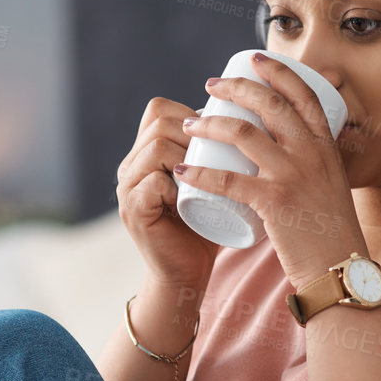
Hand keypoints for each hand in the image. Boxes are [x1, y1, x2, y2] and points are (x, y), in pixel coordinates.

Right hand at [116, 96, 219, 293]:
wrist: (187, 272)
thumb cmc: (207, 225)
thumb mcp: (211, 180)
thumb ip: (216, 152)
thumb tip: (253, 116)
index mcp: (145, 151)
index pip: (159, 109)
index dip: (191, 113)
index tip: (219, 135)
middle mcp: (131, 165)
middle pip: (159, 121)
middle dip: (195, 133)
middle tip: (219, 156)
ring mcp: (128, 187)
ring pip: (157, 147)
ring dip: (188, 157)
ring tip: (208, 176)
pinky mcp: (132, 209)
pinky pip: (153, 182)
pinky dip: (176, 185)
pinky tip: (191, 196)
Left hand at [172, 54, 365, 288]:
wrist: (340, 270)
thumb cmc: (332, 232)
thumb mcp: (331, 185)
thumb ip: (314, 164)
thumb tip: (292, 147)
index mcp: (326, 146)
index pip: (303, 94)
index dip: (278, 71)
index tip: (255, 60)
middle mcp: (312, 154)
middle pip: (269, 103)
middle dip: (236, 88)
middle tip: (211, 86)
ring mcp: (293, 176)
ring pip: (243, 133)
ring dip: (209, 124)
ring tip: (189, 125)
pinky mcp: (274, 202)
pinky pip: (228, 180)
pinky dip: (200, 174)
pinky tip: (181, 172)